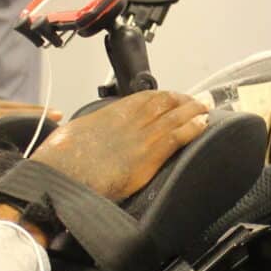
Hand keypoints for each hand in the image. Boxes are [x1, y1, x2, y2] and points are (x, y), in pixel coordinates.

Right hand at [31, 90, 210, 201]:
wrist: (65, 173)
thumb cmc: (63, 158)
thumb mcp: (75, 133)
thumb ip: (90, 130)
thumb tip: (89, 134)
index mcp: (112, 113)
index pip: (145, 99)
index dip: (164, 97)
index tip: (173, 97)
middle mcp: (131, 119)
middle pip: (164, 103)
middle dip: (184, 100)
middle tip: (200, 99)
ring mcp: (143, 136)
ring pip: (176, 116)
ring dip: (195, 110)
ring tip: (208, 107)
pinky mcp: (150, 155)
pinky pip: (178, 136)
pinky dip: (193, 128)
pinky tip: (204, 125)